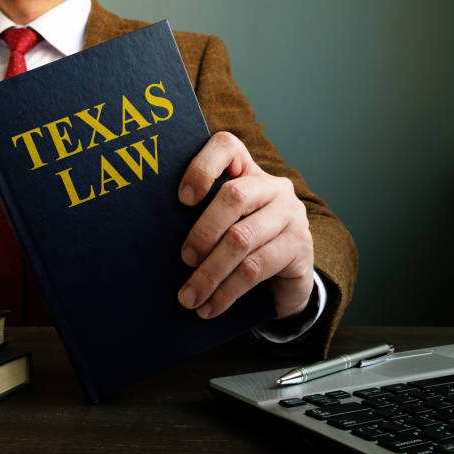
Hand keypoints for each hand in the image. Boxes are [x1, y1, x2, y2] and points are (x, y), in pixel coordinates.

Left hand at [177, 132, 313, 319]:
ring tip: (189, 296)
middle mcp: (273, 187)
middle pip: (233, 196)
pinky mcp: (300, 246)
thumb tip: (153, 235)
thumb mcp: (223, 226)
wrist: (285, 281)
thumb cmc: (242, 247)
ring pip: (242, 239)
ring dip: (210, 272)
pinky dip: (227, 291)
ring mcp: (290, 215)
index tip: (182, 199)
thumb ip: (200, 218)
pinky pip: (256, 268)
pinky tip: (211, 307)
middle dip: (202, 232)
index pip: (227, 147)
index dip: (201, 167)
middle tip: (184, 260)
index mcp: (248, 172)